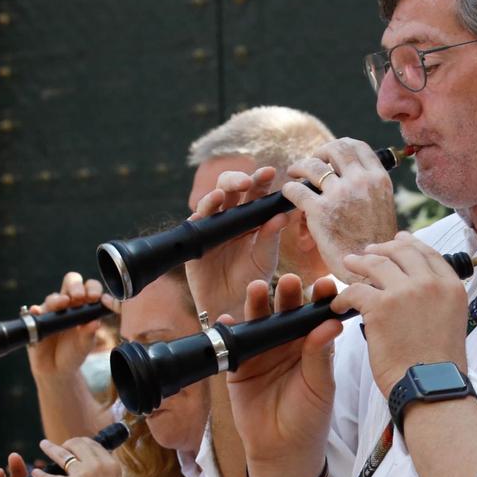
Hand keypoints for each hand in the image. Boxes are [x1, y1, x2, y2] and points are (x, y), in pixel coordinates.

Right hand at [25, 272, 119, 378]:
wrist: (56, 369)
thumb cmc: (74, 353)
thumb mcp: (85, 345)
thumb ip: (89, 334)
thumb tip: (95, 323)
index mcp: (84, 307)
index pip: (90, 288)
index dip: (92, 288)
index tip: (94, 298)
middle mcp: (68, 304)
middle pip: (71, 282)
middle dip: (75, 286)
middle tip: (78, 297)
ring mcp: (51, 311)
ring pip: (52, 298)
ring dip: (57, 299)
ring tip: (62, 303)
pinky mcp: (37, 320)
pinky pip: (34, 312)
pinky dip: (36, 311)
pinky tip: (37, 312)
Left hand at [30, 433, 133, 476]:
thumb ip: (104, 473)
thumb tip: (91, 466)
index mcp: (111, 464)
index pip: (92, 444)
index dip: (80, 444)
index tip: (72, 447)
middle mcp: (98, 465)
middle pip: (77, 444)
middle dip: (66, 444)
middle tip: (59, 448)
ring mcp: (82, 475)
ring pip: (61, 454)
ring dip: (50, 448)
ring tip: (43, 445)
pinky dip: (41, 475)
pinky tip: (35, 474)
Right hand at [186, 166, 281, 319]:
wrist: (232, 304)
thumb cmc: (252, 279)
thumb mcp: (265, 258)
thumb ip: (271, 237)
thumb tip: (282, 215)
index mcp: (251, 217)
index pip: (255, 192)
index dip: (260, 180)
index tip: (269, 172)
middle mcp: (230, 217)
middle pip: (230, 189)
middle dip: (237, 180)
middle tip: (248, 181)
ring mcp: (211, 227)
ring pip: (210, 202)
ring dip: (215, 195)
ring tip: (223, 194)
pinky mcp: (195, 241)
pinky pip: (195, 224)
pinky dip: (200, 216)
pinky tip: (204, 212)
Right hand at [223, 272, 343, 476]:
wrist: (283, 451)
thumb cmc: (309, 418)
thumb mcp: (320, 388)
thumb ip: (321, 357)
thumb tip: (329, 325)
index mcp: (312, 344)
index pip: (316, 315)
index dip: (319, 299)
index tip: (325, 284)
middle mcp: (287, 343)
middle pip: (285, 311)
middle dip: (287, 294)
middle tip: (289, 282)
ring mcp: (262, 352)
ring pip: (258, 322)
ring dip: (256, 304)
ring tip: (257, 290)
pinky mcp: (238, 365)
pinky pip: (232, 344)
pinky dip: (228, 331)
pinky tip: (227, 320)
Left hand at [279, 139, 398, 282]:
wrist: (372, 271)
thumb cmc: (376, 244)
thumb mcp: (383, 208)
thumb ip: (369, 188)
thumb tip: (351, 173)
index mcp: (379, 179)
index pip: (358, 146)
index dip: (340, 146)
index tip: (331, 155)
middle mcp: (361, 182)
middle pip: (335, 148)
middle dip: (320, 153)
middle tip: (312, 163)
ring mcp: (340, 194)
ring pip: (313, 166)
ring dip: (300, 166)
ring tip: (294, 173)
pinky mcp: (320, 211)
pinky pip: (297, 189)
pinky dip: (289, 189)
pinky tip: (289, 195)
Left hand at [329, 235, 468, 398]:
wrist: (432, 386)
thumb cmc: (439, 366)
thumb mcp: (452, 322)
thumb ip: (437, 301)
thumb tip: (419, 291)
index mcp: (451, 287)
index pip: (428, 253)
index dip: (409, 244)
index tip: (397, 241)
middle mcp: (431, 283)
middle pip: (401, 252)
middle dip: (382, 249)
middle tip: (368, 252)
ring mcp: (405, 292)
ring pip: (376, 264)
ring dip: (359, 263)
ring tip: (347, 265)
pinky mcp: (381, 306)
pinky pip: (355, 291)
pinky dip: (343, 297)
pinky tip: (338, 305)